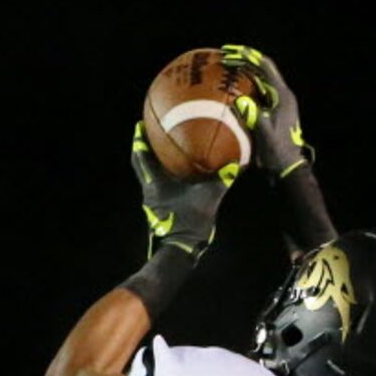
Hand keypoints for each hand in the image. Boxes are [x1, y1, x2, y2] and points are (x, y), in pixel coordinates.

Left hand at [130, 121, 238, 261]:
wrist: (179, 250)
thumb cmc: (188, 223)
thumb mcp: (207, 198)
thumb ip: (221, 180)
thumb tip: (236, 164)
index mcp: (154, 183)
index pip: (141, 156)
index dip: (139, 139)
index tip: (139, 124)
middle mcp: (149, 191)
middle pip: (139, 165)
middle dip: (141, 149)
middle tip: (144, 134)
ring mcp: (152, 203)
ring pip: (146, 177)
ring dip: (150, 164)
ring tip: (159, 152)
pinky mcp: (158, 212)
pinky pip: (156, 189)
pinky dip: (160, 179)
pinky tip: (172, 177)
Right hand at [220, 45, 313, 179]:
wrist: (287, 169)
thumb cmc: (278, 153)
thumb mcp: (265, 134)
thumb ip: (254, 116)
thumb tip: (239, 100)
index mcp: (283, 96)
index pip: (266, 67)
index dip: (249, 56)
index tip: (233, 51)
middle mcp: (281, 96)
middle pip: (262, 70)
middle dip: (245, 61)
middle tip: (226, 56)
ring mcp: (278, 104)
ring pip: (260, 81)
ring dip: (245, 73)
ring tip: (228, 68)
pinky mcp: (273, 113)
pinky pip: (258, 94)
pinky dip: (246, 88)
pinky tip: (233, 89)